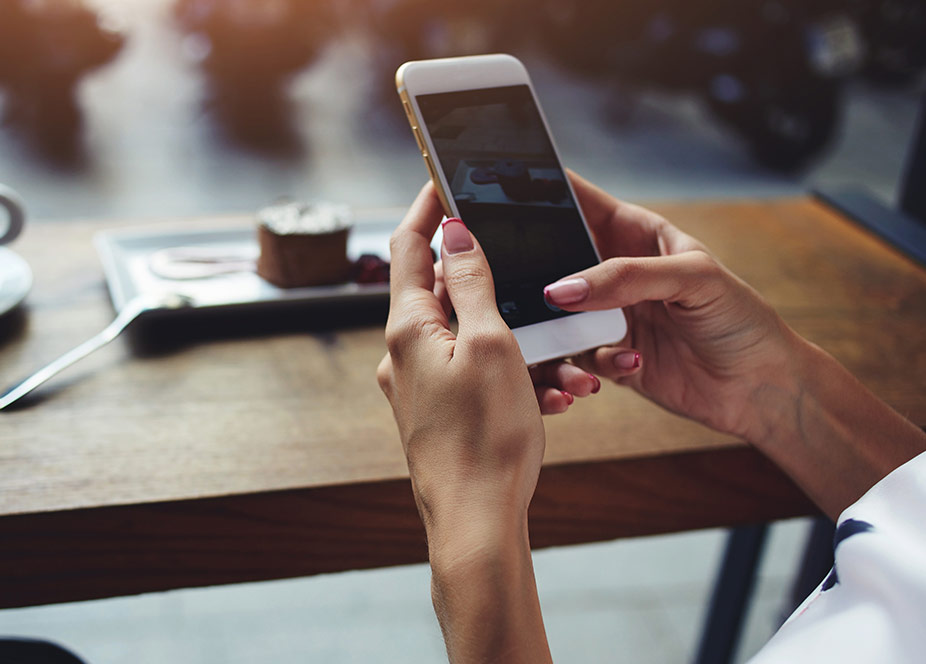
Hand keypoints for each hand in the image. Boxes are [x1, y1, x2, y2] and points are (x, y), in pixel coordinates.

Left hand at [377, 182, 552, 662]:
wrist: (475, 522)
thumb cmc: (485, 437)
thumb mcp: (490, 344)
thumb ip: (470, 283)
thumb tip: (452, 231)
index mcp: (408, 327)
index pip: (410, 246)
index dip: (428, 207)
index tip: (447, 178)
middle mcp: (403, 353)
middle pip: (437, 287)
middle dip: (482, 271)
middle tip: (517, 255)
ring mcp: (417, 384)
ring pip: (463, 334)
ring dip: (507, 329)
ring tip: (554, 350)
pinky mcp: (435, 411)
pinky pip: (471, 371)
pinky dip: (506, 366)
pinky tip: (545, 388)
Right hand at [539, 172, 801, 440]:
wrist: (759, 388)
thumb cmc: (740, 319)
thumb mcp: (693, 280)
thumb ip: (625, 278)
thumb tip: (561, 291)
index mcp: (632, 232)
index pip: (576, 199)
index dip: (540, 190)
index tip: (499, 192)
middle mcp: (611, 271)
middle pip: (550, 259)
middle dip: (531, 270)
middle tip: (515, 281)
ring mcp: (605, 314)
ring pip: (551, 314)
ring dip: (555, 331)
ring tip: (581, 343)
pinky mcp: (603, 356)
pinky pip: (570, 358)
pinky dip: (584, 366)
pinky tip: (630, 365)